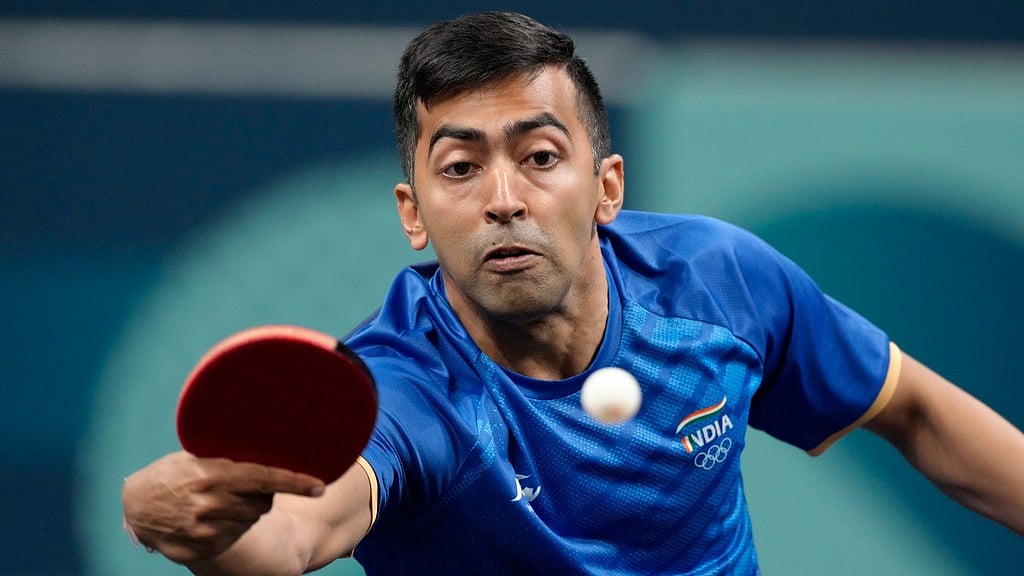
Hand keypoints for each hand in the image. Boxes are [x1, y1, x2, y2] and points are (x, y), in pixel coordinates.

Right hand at [121, 451, 324, 563]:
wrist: (137, 506)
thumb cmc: (173, 473)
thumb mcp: (198, 457)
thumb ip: (231, 457)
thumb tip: (272, 441)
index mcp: (214, 475)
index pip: (265, 477)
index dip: (296, 482)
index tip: (320, 486)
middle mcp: (211, 505)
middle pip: (262, 502)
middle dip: (259, 493)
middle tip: (239, 484)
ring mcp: (206, 531)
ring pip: (250, 520)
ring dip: (244, 510)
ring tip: (221, 499)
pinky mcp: (201, 549)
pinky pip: (235, 536)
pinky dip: (230, 527)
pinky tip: (211, 517)